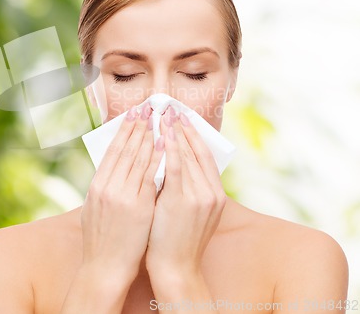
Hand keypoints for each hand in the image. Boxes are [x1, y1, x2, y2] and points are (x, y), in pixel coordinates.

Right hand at [80, 103, 164, 283]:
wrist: (103, 267)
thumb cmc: (101, 239)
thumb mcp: (95, 208)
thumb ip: (106, 186)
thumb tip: (115, 168)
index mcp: (96, 185)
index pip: (112, 151)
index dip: (123, 131)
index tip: (132, 115)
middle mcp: (107, 187)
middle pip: (125, 150)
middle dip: (137, 127)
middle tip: (146, 108)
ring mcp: (122, 196)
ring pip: (138, 158)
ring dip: (148, 136)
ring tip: (157, 119)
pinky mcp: (138, 207)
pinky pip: (150, 176)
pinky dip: (157, 158)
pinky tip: (164, 144)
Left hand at [146, 107, 226, 281]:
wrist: (176, 269)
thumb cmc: (177, 241)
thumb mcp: (192, 213)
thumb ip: (189, 189)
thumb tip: (175, 164)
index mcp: (215, 194)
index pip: (205, 156)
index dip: (194, 134)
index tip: (183, 117)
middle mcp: (212, 192)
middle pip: (197, 151)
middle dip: (184, 127)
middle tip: (172, 107)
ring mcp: (199, 196)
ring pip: (187, 155)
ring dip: (174, 131)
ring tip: (164, 113)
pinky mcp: (182, 200)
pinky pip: (175, 166)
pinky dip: (170, 147)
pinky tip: (162, 133)